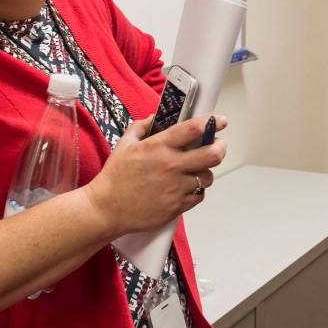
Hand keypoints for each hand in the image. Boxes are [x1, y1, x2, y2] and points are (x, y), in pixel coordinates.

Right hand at [84, 115, 228, 236]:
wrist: (107, 209)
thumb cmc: (115, 177)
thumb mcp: (124, 145)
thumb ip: (141, 127)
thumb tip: (155, 118)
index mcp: (158, 146)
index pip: (193, 129)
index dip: (212, 122)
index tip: (220, 120)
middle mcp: (171, 165)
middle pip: (212, 154)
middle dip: (220, 147)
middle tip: (217, 146)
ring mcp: (176, 187)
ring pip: (208, 176)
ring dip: (205, 171)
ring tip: (196, 170)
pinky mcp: (177, 206)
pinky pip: (199, 195)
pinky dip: (196, 190)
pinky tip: (186, 187)